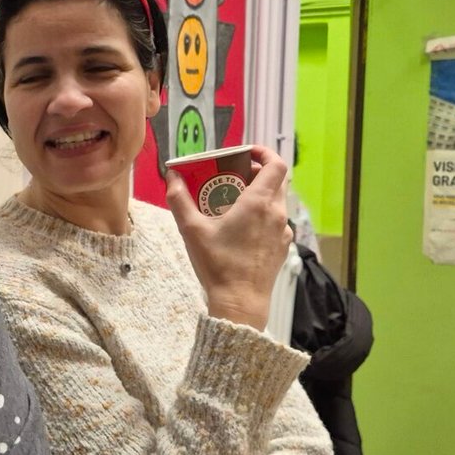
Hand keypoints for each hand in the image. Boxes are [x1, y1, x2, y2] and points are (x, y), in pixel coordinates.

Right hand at [165, 146, 291, 330]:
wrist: (240, 302)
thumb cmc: (218, 265)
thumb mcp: (192, 230)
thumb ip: (180, 200)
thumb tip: (172, 178)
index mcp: (259, 203)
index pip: (276, 164)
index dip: (264, 152)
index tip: (247, 152)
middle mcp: (276, 213)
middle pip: (276, 180)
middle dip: (256, 172)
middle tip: (233, 176)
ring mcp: (283, 231)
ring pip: (276, 201)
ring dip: (258, 195)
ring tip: (234, 203)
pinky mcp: (282, 247)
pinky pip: (275, 221)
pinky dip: (262, 216)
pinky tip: (242, 229)